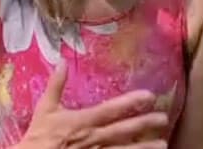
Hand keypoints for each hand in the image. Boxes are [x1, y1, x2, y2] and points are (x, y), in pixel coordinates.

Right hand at [15, 61, 167, 148]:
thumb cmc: (38, 137)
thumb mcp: (45, 109)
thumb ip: (56, 85)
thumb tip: (62, 61)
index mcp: (83, 121)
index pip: (111, 110)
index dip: (131, 102)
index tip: (149, 96)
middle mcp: (93, 138)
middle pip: (123, 131)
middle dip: (144, 124)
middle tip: (163, 119)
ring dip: (143, 148)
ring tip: (163, 145)